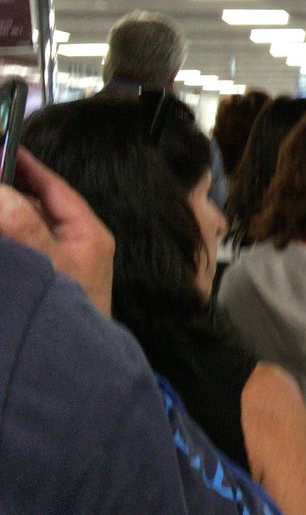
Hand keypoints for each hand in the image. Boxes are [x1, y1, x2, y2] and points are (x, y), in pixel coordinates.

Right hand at [0, 150, 113, 315]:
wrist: (74, 369)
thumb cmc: (75, 315)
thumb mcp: (51, 266)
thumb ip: (23, 228)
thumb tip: (0, 193)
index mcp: (87, 233)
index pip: (52, 187)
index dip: (25, 165)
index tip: (0, 145)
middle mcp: (73, 243)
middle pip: (30, 205)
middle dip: (5, 194)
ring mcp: (55, 261)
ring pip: (20, 227)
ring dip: (5, 216)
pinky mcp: (39, 278)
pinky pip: (18, 250)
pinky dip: (8, 242)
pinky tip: (2, 241)